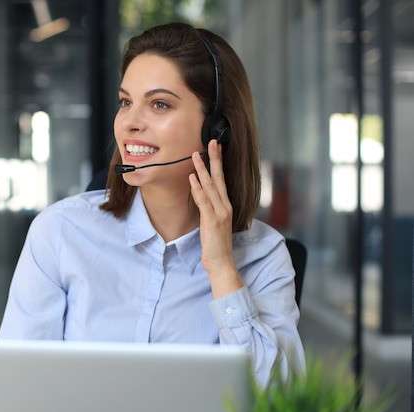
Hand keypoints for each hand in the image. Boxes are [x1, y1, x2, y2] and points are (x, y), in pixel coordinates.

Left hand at [189, 139, 241, 297]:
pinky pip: (204, 201)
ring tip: (195, 155)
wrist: (221, 262)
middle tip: (211, 141)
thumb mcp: (212, 222)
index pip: (222, 179)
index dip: (218, 163)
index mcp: (226, 205)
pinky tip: (192, 177)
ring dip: (202, 169)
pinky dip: (197, 188)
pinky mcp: (212, 221)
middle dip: (215, 159)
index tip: (215, 147)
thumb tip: (200, 194)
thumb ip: (209, 207)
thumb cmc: (215, 243)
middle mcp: (225, 206)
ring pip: (210, 186)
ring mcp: (220, 213)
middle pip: (219, 178)